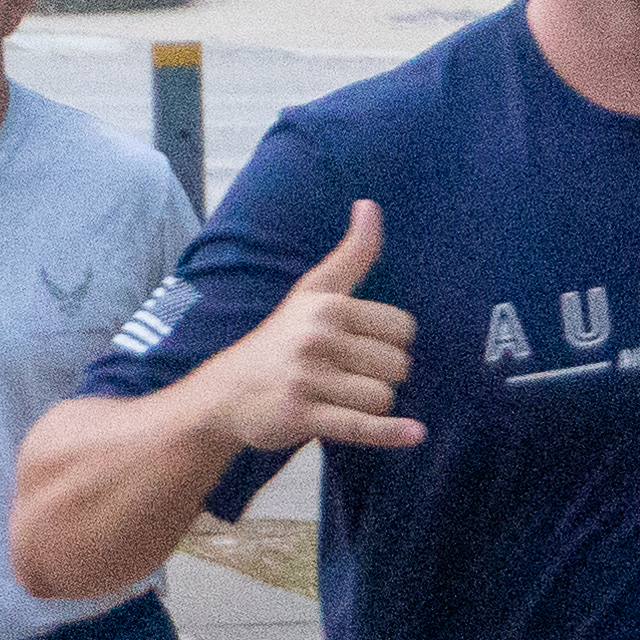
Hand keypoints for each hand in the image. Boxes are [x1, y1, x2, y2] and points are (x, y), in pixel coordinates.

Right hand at [207, 202, 421, 454]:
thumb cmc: (279, 339)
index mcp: (327, 306)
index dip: (391, 342)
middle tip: (346, 376)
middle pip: (397, 365)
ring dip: (371, 405)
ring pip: (382, 397)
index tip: (362, 347)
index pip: (402, 328)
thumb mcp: (313, 290)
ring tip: (339, 398)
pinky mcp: (301, 416)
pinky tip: (414, 434)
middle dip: (381, 375)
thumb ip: (351, 254)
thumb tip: (370, 205)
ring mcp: (308, 379)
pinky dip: (390, 433)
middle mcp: (317, 338)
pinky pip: (361, 426)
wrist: (224, 392)